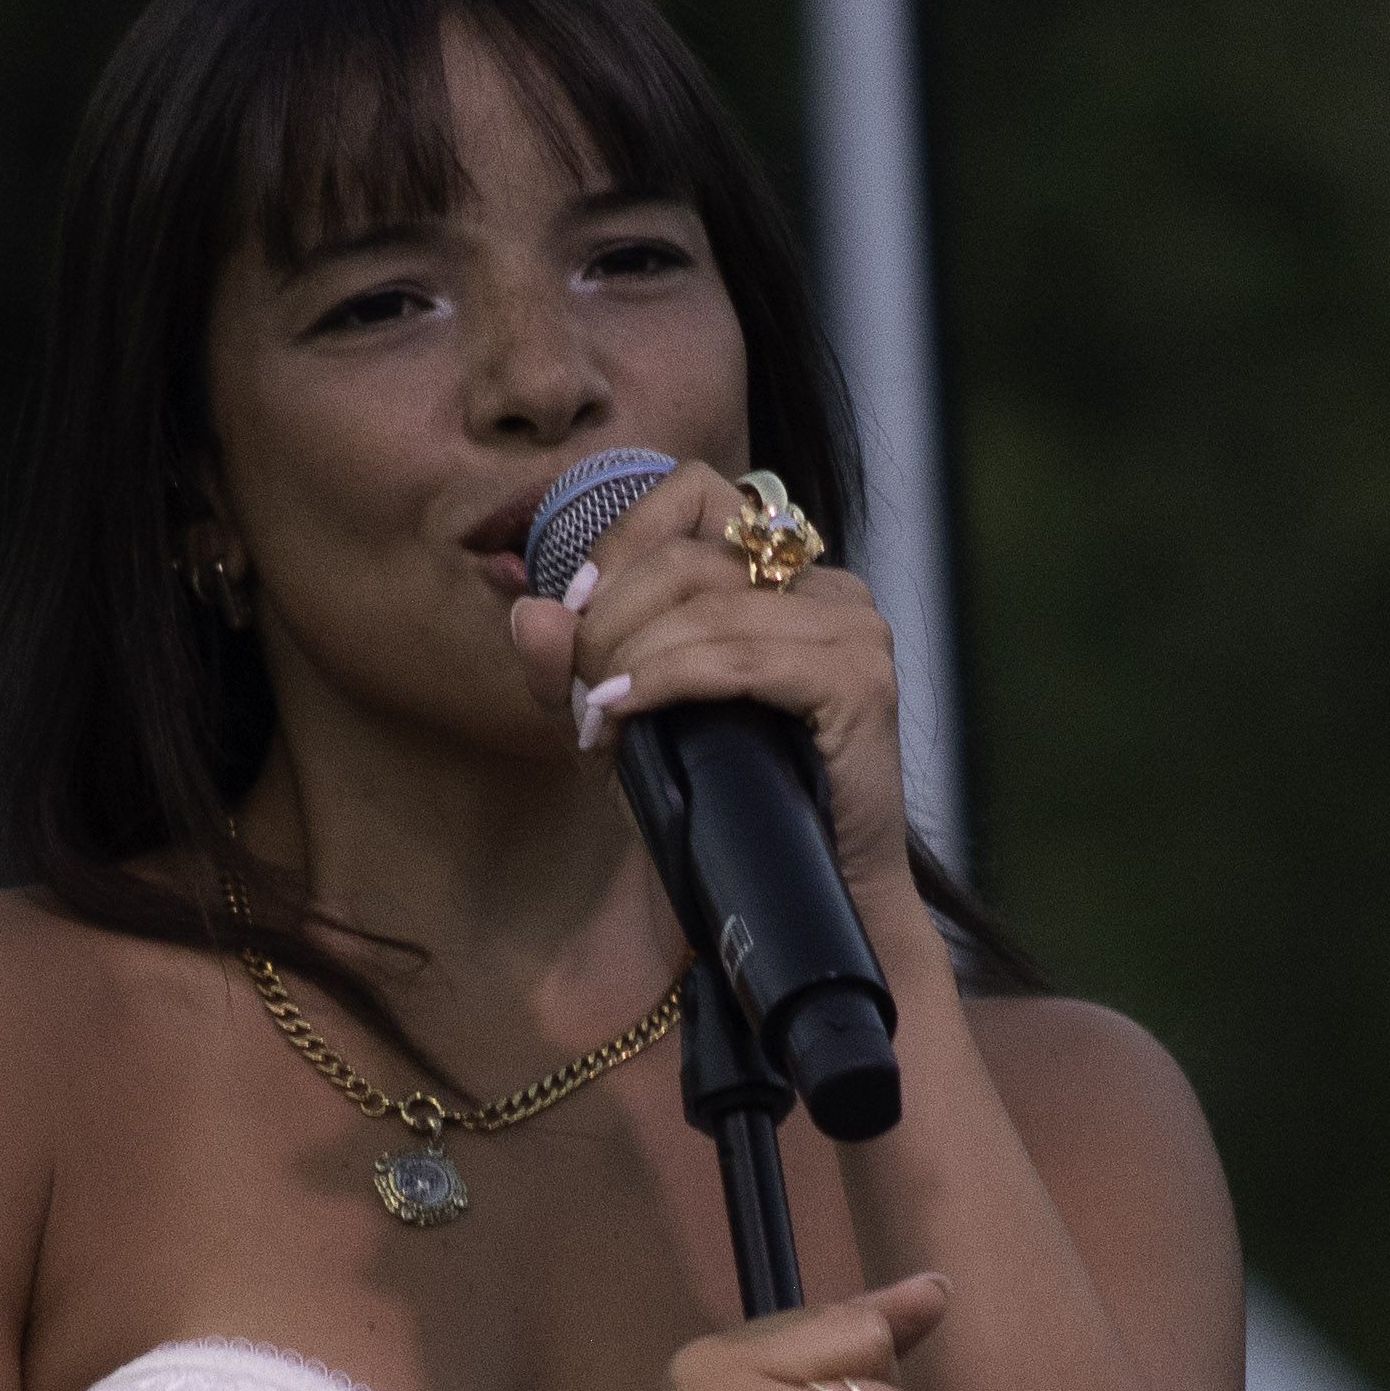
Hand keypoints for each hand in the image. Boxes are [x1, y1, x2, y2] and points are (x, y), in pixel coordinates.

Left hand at [508, 463, 917, 920]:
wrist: (797, 898)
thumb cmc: (718, 807)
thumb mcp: (623, 724)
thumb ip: (570, 667)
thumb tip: (529, 609)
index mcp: (784, 573)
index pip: (693, 493)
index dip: (618, 543)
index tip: (575, 614)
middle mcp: (827, 586)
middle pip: (687, 558)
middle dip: (610, 621)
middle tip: (580, 692)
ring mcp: (852, 628)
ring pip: (707, 605)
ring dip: (630, 657)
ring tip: (598, 714)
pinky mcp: (860, 681)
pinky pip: (740, 656)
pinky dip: (667, 678)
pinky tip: (623, 708)